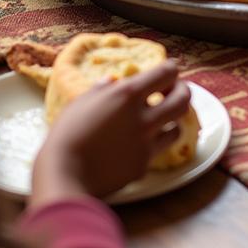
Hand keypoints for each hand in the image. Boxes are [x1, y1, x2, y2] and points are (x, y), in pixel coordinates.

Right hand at [31, 62, 190, 203]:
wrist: (64, 177)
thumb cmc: (66, 136)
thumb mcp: (80, 103)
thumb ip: (101, 90)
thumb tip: (112, 82)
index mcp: (128, 95)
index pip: (167, 72)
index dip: (171, 69)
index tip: (167, 72)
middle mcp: (143, 117)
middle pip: (183, 99)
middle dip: (182, 92)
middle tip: (172, 93)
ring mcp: (146, 144)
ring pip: (178, 128)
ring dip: (172, 120)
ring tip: (159, 119)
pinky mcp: (143, 166)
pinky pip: (158, 150)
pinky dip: (153, 144)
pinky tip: (140, 143)